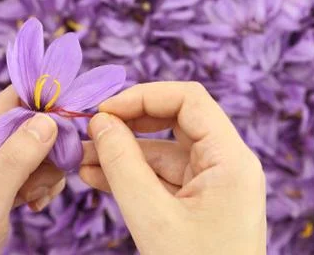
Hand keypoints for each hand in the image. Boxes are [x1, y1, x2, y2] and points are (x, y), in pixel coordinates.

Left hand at [0, 87, 64, 254]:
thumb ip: (14, 161)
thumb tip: (47, 120)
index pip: (11, 99)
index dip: (43, 98)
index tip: (72, 111)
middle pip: (34, 125)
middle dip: (51, 146)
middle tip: (51, 173)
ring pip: (41, 150)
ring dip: (49, 172)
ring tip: (36, 196)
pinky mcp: (8, 183)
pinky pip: (39, 172)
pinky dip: (45, 186)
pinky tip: (36, 204)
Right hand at [79, 82, 265, 254]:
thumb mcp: (152, 217)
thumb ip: (122, 164)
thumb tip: (99, 122)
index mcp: (231, 159)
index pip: (189, 100)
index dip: (143, 96)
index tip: (104, 110)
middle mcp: (227, 163)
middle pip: (175, 121)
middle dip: (129, 123)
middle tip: (88, 130)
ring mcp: (213, 182)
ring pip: (164, 152)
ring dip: (123, 152)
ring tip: (81, 157)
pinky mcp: (199, 200)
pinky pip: (163, 177)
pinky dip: (132, 175)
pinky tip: (96, 175)